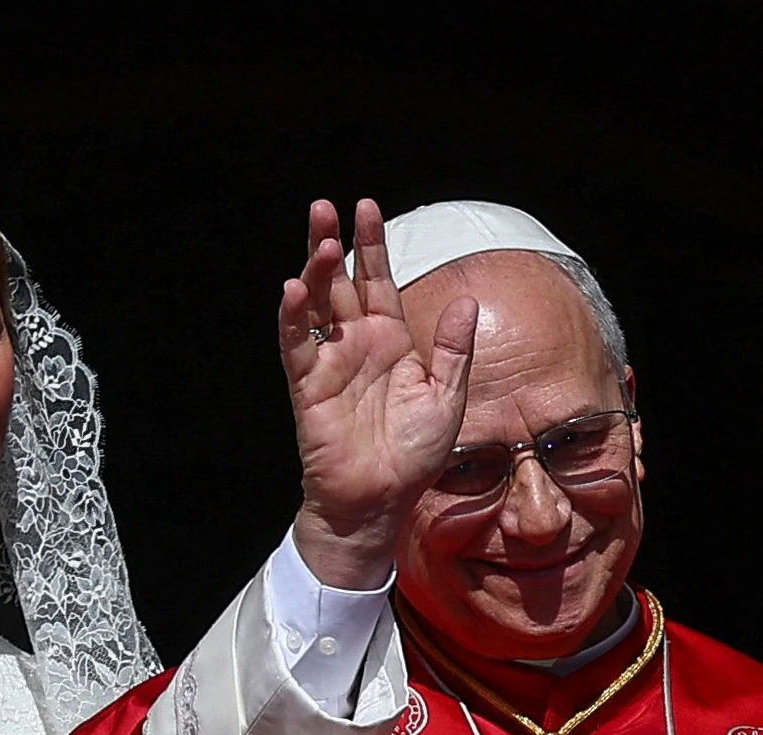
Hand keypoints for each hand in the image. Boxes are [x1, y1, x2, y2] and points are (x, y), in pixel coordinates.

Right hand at [281, 199, 479, 589]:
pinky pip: (298, 346)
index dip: (371, 246)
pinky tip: (294, 289)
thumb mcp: (448, 397)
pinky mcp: (308, 386)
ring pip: (317, 306)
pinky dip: (294, 318)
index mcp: (391, 341)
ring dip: (313, 270)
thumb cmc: (415, 454)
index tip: (366, 208)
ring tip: (318, 237)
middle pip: (340, 282)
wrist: (384, 499)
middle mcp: (357, 345)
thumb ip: (455, 350)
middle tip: (326, 206)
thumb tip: (468, 301)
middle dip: (333, 243)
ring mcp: (331, 363)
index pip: (378, 281)